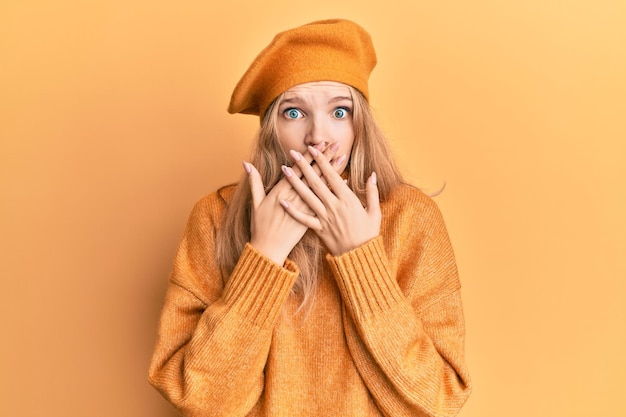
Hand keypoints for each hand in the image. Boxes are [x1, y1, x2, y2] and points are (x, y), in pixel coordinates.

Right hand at [245, 145, 342, 264]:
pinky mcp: (312, 218)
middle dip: (324, 158)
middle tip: (335, 144)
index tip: (318, 144)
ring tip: (342, 158)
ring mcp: (304, 208)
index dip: (309, 155)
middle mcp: (295, 197)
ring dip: (332, 172)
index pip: (298, 169)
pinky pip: (327, 201)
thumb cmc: (261, 226)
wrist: (269, 248)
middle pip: (312, 174)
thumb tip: (246, 163)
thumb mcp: (256, 202)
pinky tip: (345, 183)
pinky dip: (335, 193)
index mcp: (282, 191)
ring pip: (321, 186)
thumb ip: (254, 182)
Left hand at [279, 146, 380, 255]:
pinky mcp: (319, 229)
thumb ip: (373, 192)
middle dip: (304, 166)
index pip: (332, 176)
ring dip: (295, 182)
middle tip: (293, 152)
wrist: (361, 257)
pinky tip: (281, 201)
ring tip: (284, 170)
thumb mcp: (375, 212)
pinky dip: (292, 210)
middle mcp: (334, 206)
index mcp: (348, 200)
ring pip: (307, 197)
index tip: (314, 149)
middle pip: (316, 182)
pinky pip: (303, 219)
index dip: (323, 161)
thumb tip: (372, 174)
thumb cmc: (369, 234)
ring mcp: (325, 218)